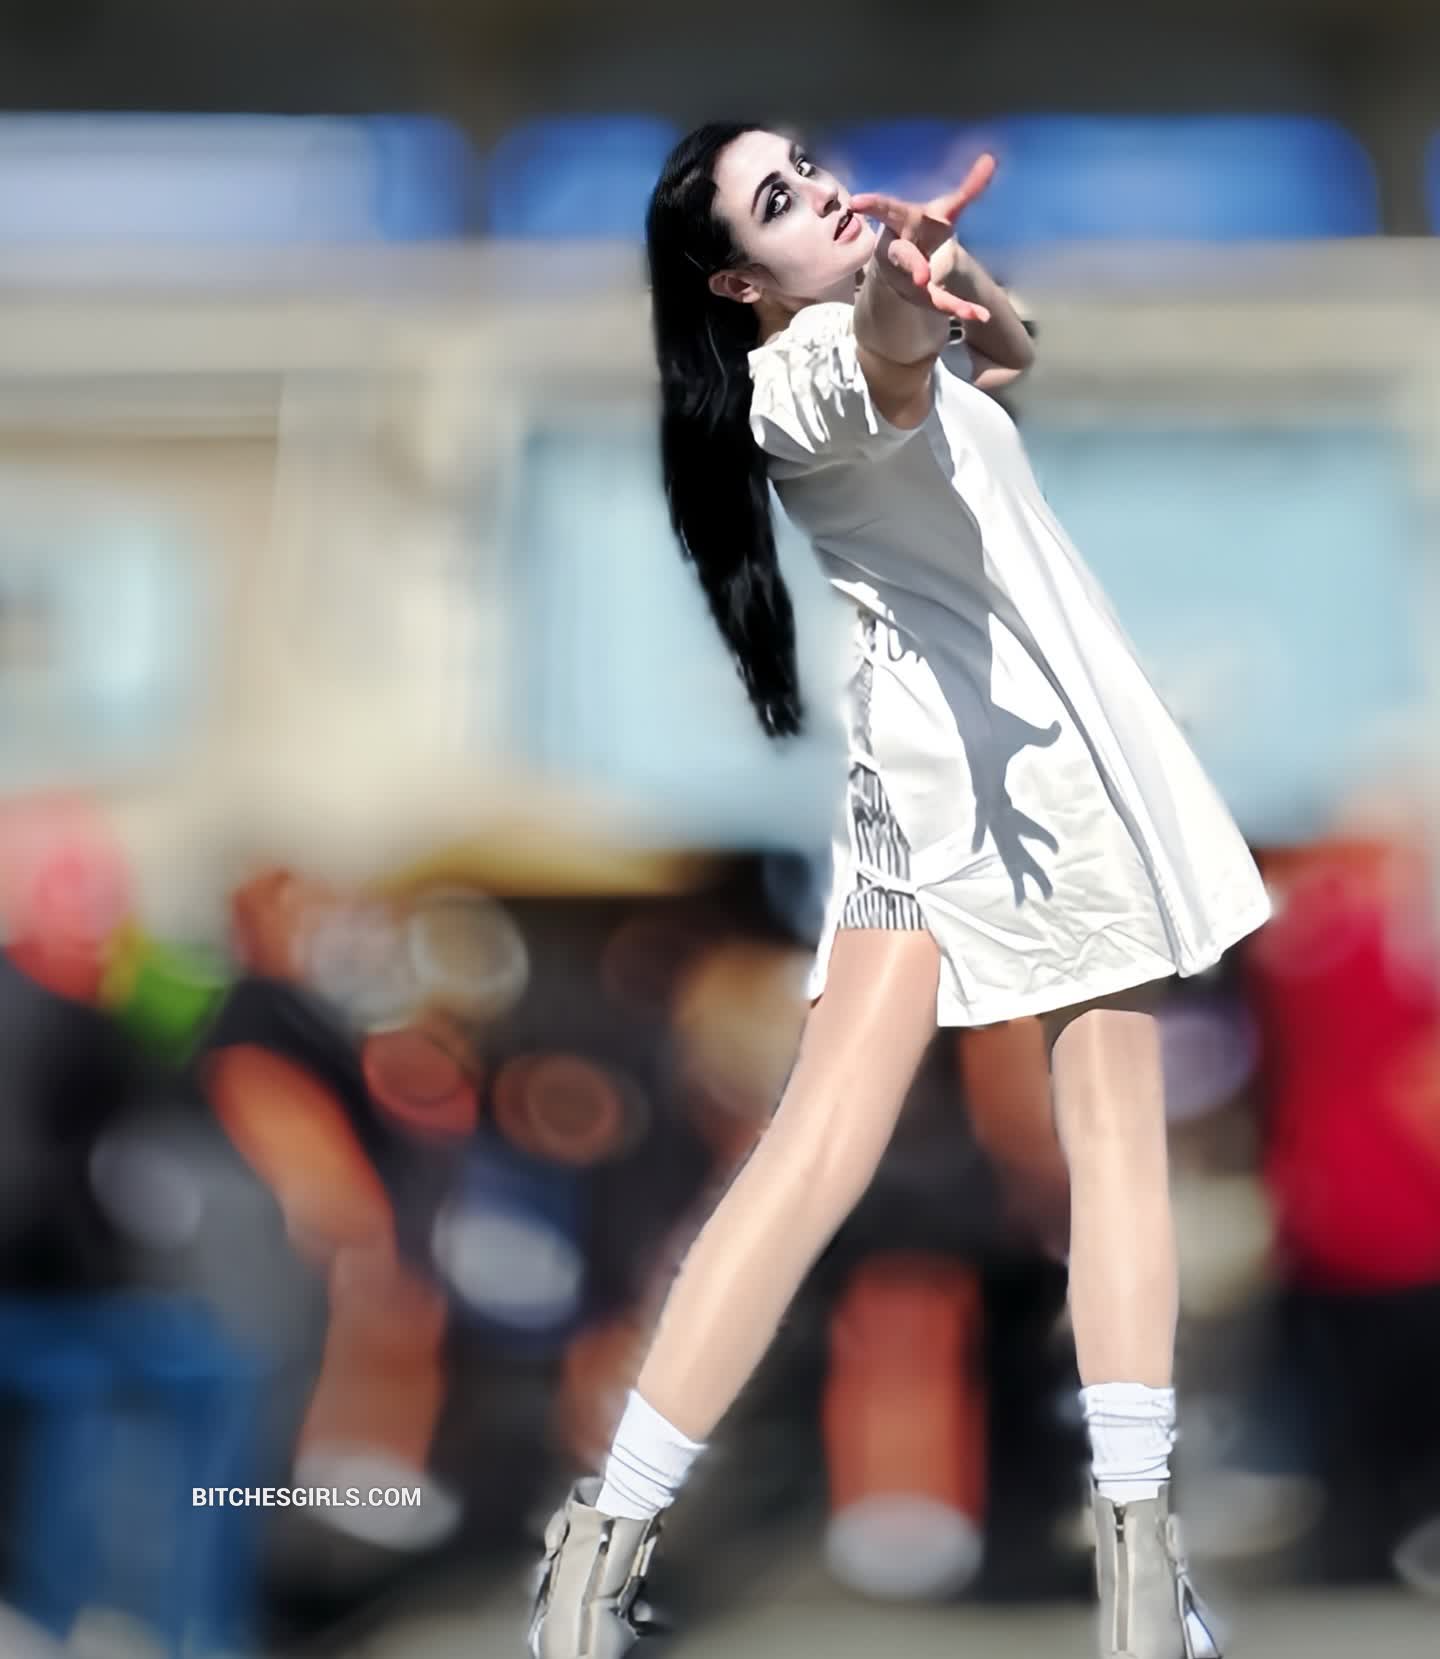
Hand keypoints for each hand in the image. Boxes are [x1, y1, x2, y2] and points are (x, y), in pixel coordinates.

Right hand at [852, 154, 995, 324]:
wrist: (911, 265)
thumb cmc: (924, 230)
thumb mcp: (946, 208)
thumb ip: (969, 188)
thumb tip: (991, 158)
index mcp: (901, 221)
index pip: (885, 209)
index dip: (871, 204)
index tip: (856, 203)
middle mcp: (901, 250)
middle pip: (902, 256)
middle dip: (912, 265)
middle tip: (922, 278)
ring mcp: (908, 275)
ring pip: (920, 287)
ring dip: (939, 298)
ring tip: (964, 310)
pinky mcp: (922, 295)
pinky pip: (941, 302)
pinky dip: (962, 308)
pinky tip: (980, 315)